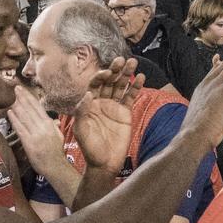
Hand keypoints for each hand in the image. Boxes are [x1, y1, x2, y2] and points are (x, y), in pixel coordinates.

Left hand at [7, 87, 66, 177]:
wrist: (55, 166)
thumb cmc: (56, 152)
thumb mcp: (58, 136)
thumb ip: (54, 127)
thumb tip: (54, 121)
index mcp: (49, 124)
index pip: (38, 107)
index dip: (29, 97)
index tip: (22, 90)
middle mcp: (42, 127)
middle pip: (30, 109)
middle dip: (21, 98)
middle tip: (14, 88)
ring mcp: (35, 134)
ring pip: (24, 117)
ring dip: (16, 106)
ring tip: (10, 97)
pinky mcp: (28, 142)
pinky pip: (20, 128)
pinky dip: (14, 120)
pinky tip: (9, 112)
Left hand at [70, 57, 144, 172]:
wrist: (104, 163)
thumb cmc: (89, 147)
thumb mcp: (81, 130)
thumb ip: (82, 112)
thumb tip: (88, 94)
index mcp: (89, 104)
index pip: (95, 85)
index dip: (100, 77)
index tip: (107, 73)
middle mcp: (101, 102)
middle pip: (109, 82)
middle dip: (115, 70)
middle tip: (122, 59)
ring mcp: (114, 107)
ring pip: (121, 86)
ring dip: (127, 74)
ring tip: (133, 62)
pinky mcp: (125, 113)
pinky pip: (131, 97)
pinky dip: (136, 87)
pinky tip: (141, 77)